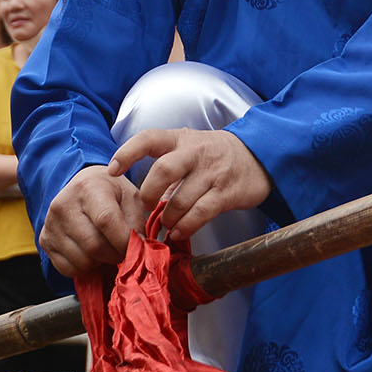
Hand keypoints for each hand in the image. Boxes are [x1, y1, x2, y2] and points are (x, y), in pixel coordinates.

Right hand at [38, 164, 145, 277]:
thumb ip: (137, 222)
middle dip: (115, 255)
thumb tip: (138, 249)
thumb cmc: (110, 193)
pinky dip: (84, 268)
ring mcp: (50, 223)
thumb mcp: (131, 197)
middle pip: (94, 246)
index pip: (106, 221)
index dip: (124, 241)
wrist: (83, 188)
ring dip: (100, 262)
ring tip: (105, 247)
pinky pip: (68, 269)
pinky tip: (89, 252)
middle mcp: (63, 204)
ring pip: (82, 261)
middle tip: (122, 249)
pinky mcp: (45, 240)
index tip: (136, 246)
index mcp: (88, 187)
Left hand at [110, 128, 270, 241]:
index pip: (148, 138)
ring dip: (168, 216)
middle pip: (163, 169)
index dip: (127, 153)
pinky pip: (201, 212)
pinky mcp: (227, 192)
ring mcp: (212, 172)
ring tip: (164, 225)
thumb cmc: (214, 155)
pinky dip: (186, 226)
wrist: (259, 155)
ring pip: (181, 197)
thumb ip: (167, 167)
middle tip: (146, 206)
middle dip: (149, 192)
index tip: (112, 170)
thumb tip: (142, 199)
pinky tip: (178, 233)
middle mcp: (195, 152)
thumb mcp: (189, 148)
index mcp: (180, 139)